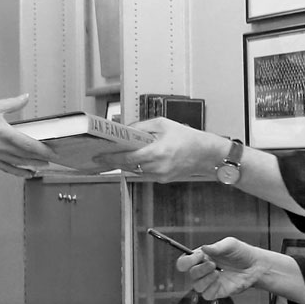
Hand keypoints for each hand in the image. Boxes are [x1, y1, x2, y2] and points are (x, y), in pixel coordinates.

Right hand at [0, 95, 56, 175]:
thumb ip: (13, 103)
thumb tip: (25, 98)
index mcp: (2, 132)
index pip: (27, 144)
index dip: (42, 149)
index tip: (53, 151)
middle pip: (25, 156)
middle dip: (41, 158)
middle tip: (53, 158)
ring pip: (17, 164)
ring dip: (32, 166)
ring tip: (44, 166)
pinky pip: (6, 168)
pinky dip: (18, 172)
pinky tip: (26, 173)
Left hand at [108, 118, 223, 180]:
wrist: (205, 153)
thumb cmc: (186, 136)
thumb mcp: (162, 124)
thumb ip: (141, 127)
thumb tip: (124, 131)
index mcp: (157, 151)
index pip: (127, 158)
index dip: (111, 158)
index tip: (99, 156)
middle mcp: (158, 166)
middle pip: (129, 166)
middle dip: (115, 161)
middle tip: (102, 156)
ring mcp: (160, 175)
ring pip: (136, 171)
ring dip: (127, 164)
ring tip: (117, 156)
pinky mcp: (163, 179)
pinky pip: (145, 173)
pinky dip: (139, 166)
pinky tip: (137, 159)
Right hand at [178, 237, 269, 299]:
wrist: (255, 266)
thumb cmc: (241, 253)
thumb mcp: (230, 244)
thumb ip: (216, 247)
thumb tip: (204, 248)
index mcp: (201, 258)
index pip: (184, 262)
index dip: (187, 260)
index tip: (199, 256)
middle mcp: (203, 271)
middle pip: (190, 274)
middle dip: (200, 269)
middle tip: (213, 264)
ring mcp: (210, 282)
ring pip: (196, 287)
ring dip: (206, 279)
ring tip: (218, 272)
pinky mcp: (217, 292)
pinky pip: (206, 295)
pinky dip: (211, 288)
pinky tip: (220, 280)